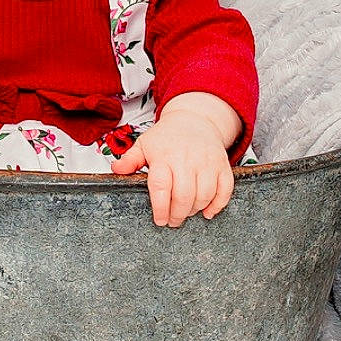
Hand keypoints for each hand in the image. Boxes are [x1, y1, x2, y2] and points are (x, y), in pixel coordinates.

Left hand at [108, 92, 240, 226]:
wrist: (195, 119)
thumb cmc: (168, 136)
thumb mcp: (145, 144)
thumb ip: (130, 160)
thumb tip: (116, 170)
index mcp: (164, 156)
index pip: (161, 187)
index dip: (161, 208)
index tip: (159, 220)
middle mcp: (186, 159)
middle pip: (184, 195)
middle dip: (177, 215)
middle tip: (172, 221)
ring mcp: (207, 162)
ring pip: (204, 195)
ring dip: (194, 210)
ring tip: (186, 212)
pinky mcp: (222, 165)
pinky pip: (225, 189)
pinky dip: (217, 205)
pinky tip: (207, 212)